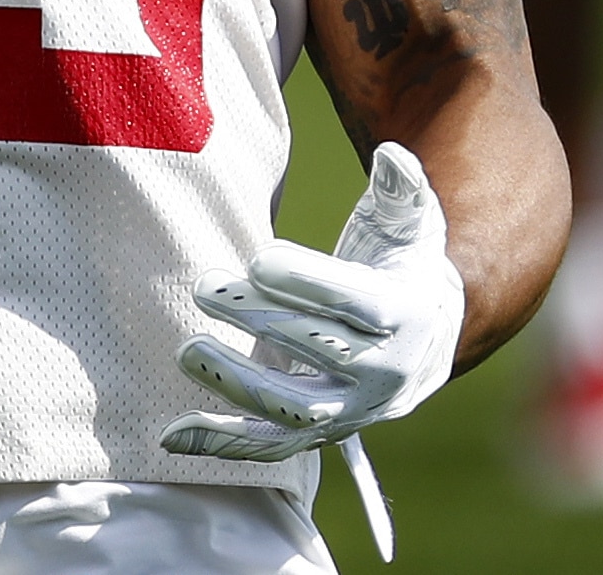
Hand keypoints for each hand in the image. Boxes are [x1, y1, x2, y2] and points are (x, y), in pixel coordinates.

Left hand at [161, 143, 464, 462]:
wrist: (430, 334)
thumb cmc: (405, 261)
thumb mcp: (411, 220)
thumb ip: (402, 187)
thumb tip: (391, 154)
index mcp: (409, 314)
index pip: (360, 304)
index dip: (309, 282)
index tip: (258, 257)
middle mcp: (387, 372)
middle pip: (322, 352)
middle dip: (260, 320)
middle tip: (204, 286)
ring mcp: (354, 409)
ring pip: (298, 412)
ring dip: (239, 385)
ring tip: (187, 350)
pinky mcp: (323, 432)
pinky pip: (272, 447)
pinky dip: (223, 442)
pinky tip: (171, 433)